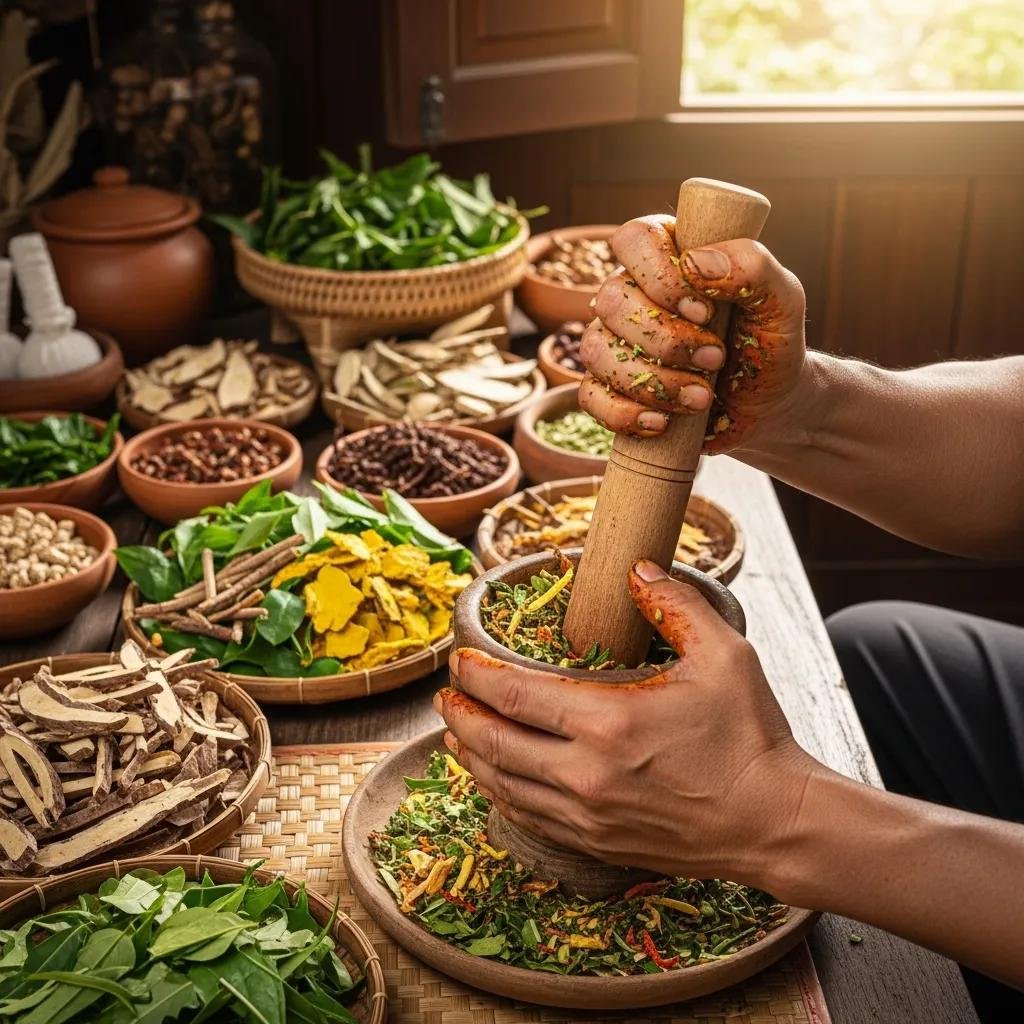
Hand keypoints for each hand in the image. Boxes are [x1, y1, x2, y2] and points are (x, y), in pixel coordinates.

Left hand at [436, 560, 819, 886]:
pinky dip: (501, 792)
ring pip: (503, 784)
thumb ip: (675, 604)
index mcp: (607, 721)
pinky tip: (495, 778)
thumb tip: (639, 569)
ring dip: (471, 755)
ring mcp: (587, 814)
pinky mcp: (596, 842)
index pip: (515, 694)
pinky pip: (529, 816)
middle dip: (462, 714)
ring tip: (455, 731)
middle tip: (446, 693)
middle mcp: (585, 773)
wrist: (775, 822)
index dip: (477, 674)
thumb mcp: (724, 655)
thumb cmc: (751, 738)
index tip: (460, 659)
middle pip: (495, 742)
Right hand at [579, 215, 806, 452]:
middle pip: (611, 301)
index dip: (661, 276)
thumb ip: (753, 267)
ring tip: (701, 398)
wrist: (768, 406)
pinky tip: (662, 423)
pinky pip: (590, 396)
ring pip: (596, 351)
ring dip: (652, 381)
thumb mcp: (783, 301)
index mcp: (670, 257)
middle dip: (665, 340)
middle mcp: (633, 294)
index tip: (704, 312)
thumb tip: (695, 261)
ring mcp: (615, 342)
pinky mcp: (612, 387)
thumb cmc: (770, 344)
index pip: (634, 239)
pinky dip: (624, 413)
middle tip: (715, 359)